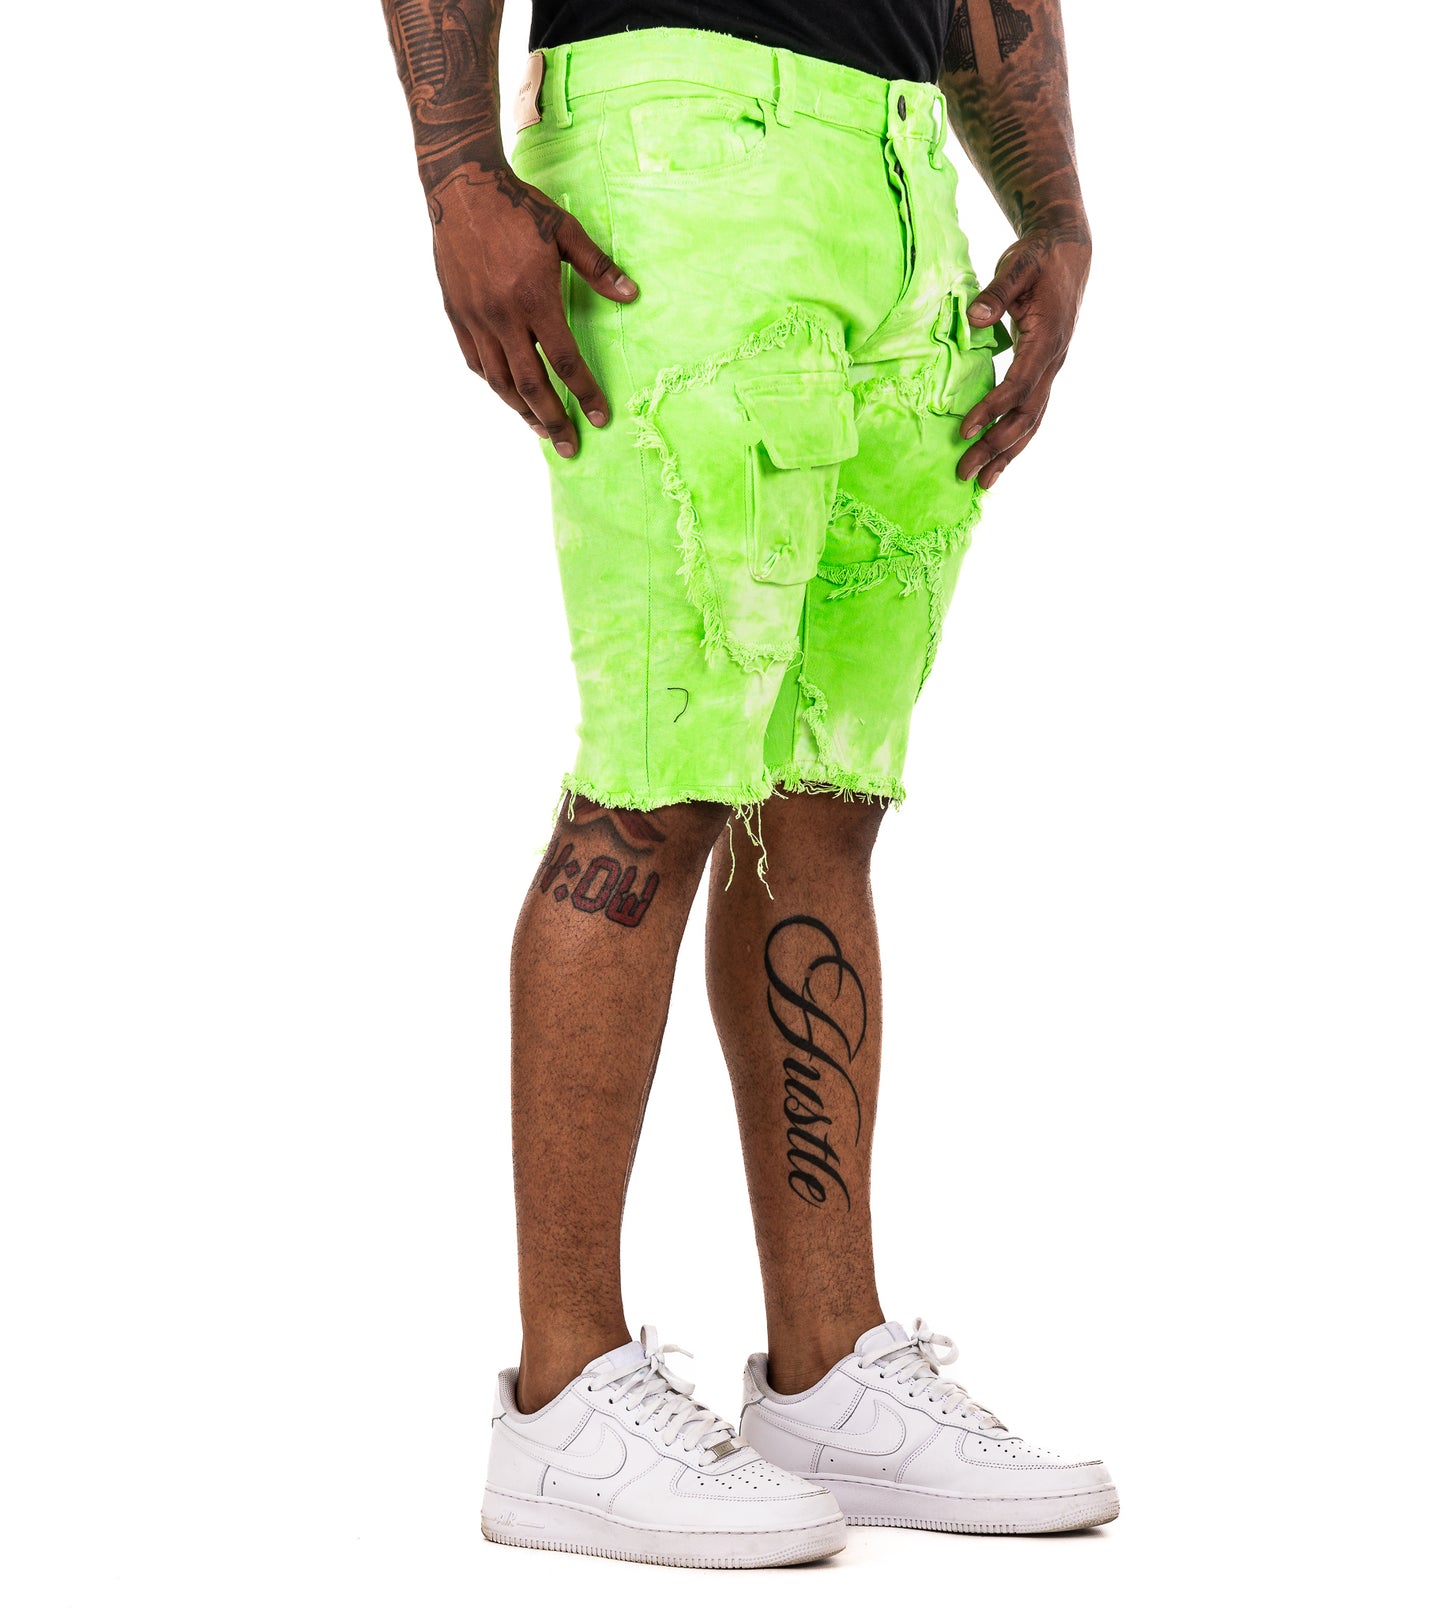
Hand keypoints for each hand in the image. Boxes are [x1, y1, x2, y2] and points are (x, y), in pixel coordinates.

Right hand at [430, 167, 638, 456]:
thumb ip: (598, 268)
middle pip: (532, 385)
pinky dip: (494, 384)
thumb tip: (632, 295)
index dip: (585, 393)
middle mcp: (503, 316)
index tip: (601, 417)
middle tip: (570, 446)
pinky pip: (476, 362)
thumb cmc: (518, 207)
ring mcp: (476, 318)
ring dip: (523, 411)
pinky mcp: (457, 314)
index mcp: (534, 298)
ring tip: (542, 430)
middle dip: (554, 421)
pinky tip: (509, 395)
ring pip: (500, 380)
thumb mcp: (564, 230)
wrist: (460, 188)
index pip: (565, 360)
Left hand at [956, 232, 1090, 488]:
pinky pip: (1032, 412)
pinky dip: (1016, 438)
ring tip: (983, 482)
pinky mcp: (1045, 370)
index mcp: (1047, 340)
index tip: (964, 430)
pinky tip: (999, 457)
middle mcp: (1053, 361)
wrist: (1067, 250)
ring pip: (1033, 422)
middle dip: (995, 447)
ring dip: (1007, 454)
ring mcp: (1052, 369)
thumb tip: (976, 318)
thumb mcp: (1018, 265)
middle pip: (1026, 417)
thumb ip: (997, 292)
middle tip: (964, 472)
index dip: (991, 410)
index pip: (1017, 386)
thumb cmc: (1038, 257)